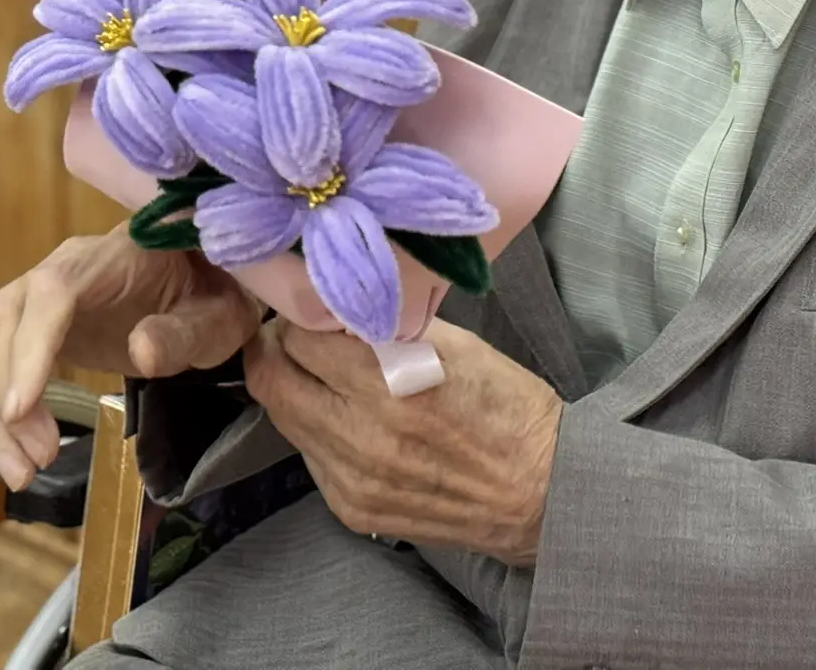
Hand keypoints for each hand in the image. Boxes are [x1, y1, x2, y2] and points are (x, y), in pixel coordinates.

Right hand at [0, 224, 260, 488]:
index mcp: (104, 260)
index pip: (50, 293)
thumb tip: (139, 347)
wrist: (201, 279)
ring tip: (21, 469)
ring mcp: (27, 296)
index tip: (22, 409)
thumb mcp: (219, 318)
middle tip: (39, 462)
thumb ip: (184, 332)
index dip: (29, 348)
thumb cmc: (210, 294)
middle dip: (5, 402)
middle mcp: (53, 271)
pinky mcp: (16, 325)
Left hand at [243, 318, 562, 566]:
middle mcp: (359, 438)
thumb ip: (388, 326)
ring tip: (321, 371)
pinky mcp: (352, 510)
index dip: (299, 315)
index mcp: (387, 386)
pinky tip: (349, 417)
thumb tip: (338, 305)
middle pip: (272, 381)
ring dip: (294, 388)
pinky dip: (319, 428)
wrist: (543, 492)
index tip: (309, 306)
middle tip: (294, 333)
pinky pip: (311, 458)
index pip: (299, 338)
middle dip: (276, 348)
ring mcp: (351, 481)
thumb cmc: (508, 408)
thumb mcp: (456, 344)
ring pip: (284, 420)